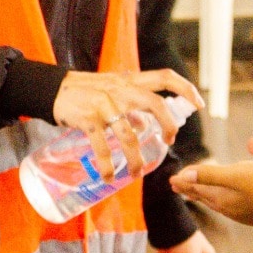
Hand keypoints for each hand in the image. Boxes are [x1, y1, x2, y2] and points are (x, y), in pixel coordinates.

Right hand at [52, 69, 204, 181]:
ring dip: (136, 158)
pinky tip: (108, 175)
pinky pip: (102, 146)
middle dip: (169, 125)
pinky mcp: (88, 119)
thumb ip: (130, 106)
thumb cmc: (86, 90)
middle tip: (170, 140)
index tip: (199, 104)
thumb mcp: (112, 91)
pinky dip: (108, 164)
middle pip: (155, 104)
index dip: (185, 88)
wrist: (53, 88)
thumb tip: (144, 126)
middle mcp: (120, 90)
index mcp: (129, 81)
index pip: (164, 76)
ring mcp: (105, 104)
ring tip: (137, 173)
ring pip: (129, 134)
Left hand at [170, 161, 252, 225]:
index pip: (197, 187)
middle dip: (190, 188)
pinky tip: (226, 197)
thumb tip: (184, 175)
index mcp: (222, 198)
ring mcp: (243, 212)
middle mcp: (230, 207)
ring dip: (204, 193)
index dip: (184, 181)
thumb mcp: (239, 175)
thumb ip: (211, 175)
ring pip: (217, 201)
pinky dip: (220, 197)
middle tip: (177, 184)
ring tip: (196, 189)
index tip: (171, 179)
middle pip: (204, 195)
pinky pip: (230, 203)